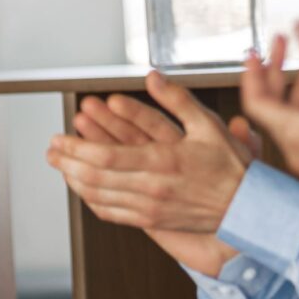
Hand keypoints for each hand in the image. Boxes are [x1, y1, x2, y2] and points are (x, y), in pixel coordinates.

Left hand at [55, 77, 258, 274]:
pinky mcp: (152, 221)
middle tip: (51, 150)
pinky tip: (82, 188)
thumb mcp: (207, 125)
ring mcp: (150, 208)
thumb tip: (152, 76)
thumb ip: (176, 99)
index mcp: (163, 161)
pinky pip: (111, 213)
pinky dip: (91, 200)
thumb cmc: (230, 165)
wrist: (248, 207)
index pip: (106, 156)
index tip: (60, 137)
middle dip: (67, 162)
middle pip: (95, 177)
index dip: (76, 148)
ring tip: (59, 166)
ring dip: (74, 181)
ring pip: (99, 197)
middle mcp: (152, 188)